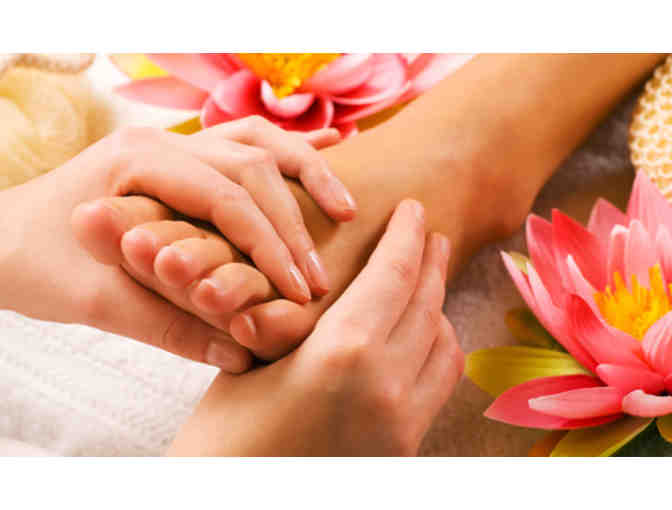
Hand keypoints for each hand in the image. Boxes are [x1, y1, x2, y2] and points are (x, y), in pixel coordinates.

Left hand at [0, 117, 352, 372]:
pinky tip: (327, 150)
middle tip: (319, 279)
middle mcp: (162, 142)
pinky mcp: (181, 158)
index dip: (270, 246)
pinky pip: (244, 142)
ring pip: (256, 142)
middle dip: (292, 225)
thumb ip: (167, 326)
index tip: (301, 292)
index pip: (227, 199)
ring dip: (304, 173)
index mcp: (137, 162)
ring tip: (344, 208)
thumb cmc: (31, 262)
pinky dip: (287, 150)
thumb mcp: (94, 303)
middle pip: (251, 167)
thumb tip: (240, 353)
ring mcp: (173, 144)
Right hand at [167, 200, 463, 455]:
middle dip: (431, 261)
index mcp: (343, 353)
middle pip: (427, 303)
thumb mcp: (252, 363)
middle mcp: (387, 385)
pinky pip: (438, 383)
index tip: (414, 209)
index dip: (407, 234)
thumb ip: (304, 322)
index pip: (392, 274)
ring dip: (437, 305)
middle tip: (431, 235)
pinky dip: (436, 347)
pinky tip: (415, 337)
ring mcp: (404, 422)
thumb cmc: (220, 439)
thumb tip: (332, 287)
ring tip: (422, 282)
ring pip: (444, 343)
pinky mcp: (404, 449)